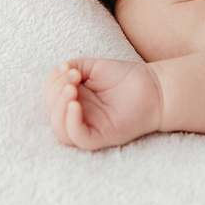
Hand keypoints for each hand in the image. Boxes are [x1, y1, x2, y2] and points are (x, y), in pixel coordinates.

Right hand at [45, 58, 163, 149]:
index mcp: (75, 102)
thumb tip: (60, 72)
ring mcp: (90, 129)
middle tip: (72, 79)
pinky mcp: (102, 137)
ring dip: (59, 109)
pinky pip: (79, 138)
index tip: (70, 69)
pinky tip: (75, 105)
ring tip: (71, 90)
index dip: (53, 83)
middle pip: (53, 116)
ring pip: (61, 131)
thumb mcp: (93, 66)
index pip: (51, 99)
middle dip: (55, 95)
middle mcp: (80, 118)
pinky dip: (71, 123)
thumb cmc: (125, 78)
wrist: (154, 87)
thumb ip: (73, 66)